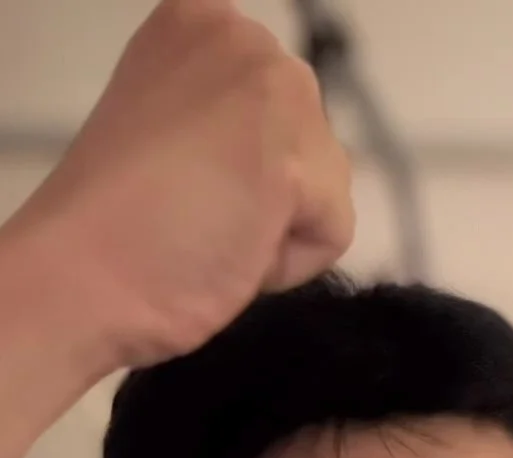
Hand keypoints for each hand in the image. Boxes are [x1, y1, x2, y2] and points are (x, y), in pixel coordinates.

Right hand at [20, 0, 354, 367]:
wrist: (82, 278)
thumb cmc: (111, 226)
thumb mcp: (172, 133)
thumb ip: (225, 126)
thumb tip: (278, 164)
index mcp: (200, 25)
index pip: (273, 113)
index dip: (234, 172)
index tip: (175, 186)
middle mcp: (246, 39)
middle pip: (307, 143)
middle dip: (264, 196)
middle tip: (191, 216)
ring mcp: (276, 90)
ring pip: (326, 187)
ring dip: (276, 230)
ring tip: (205, 233)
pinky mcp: (301, 158)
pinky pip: (332, 232)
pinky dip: (287, 266)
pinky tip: (230, 253)